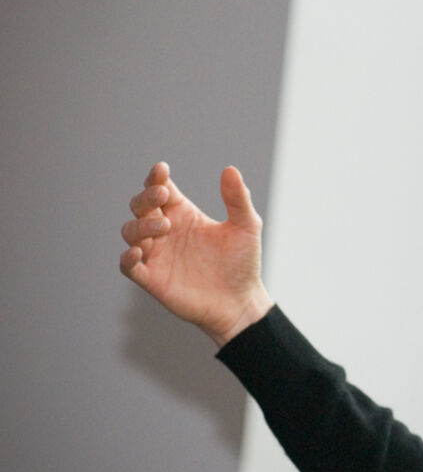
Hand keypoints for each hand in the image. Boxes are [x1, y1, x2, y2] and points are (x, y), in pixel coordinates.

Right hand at [119, 162, 272, 345]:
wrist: (240, 302)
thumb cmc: (242, 263)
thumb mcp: (246, 227)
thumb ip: (238, 199)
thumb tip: (230, 169)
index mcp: (184, 214)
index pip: (161, 188)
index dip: (156, 178)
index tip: (162, 170)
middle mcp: (166, 231)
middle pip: (140, 206)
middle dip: (146, 197)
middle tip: (162, 196)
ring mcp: (157, 254)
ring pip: (130, 232)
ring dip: (141, 225)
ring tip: (164, 226)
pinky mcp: (152, 279)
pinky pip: (128, 266)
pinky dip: (127, 258)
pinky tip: (138, 252)